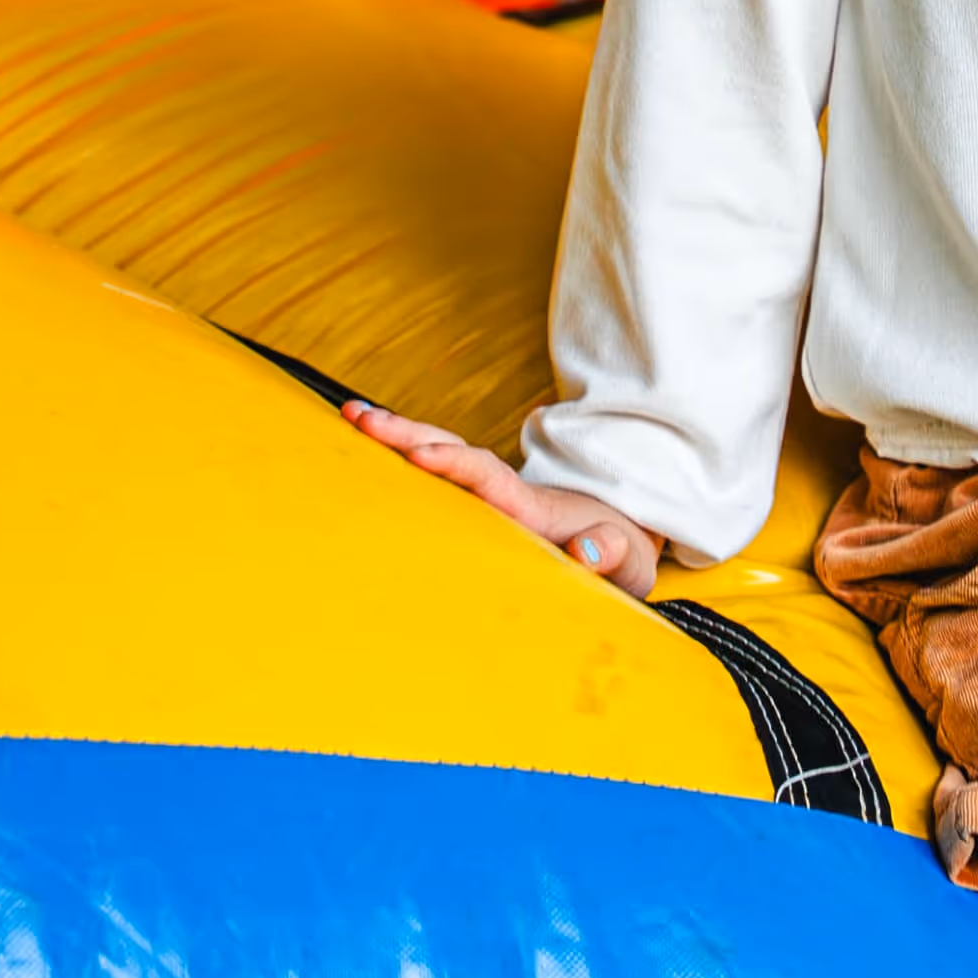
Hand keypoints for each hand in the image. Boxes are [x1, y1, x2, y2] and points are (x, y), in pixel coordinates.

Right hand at [339, 404, 660, 600]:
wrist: (616, 539)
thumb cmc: (616, 557)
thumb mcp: (627, 562)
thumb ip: (613, 555)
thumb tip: (589, 550)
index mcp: (530, 508)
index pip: (488, 477)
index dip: (456, 464)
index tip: (422, 455)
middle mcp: (500, 494)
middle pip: (450, 452)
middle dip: (408, 433)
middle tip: (361, 417)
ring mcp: (484, 499)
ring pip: (435, 457)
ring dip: (396, 438)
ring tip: (350, 415)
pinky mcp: (473, 509)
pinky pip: (432, 481)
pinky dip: (399, 461)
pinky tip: (361, 450)